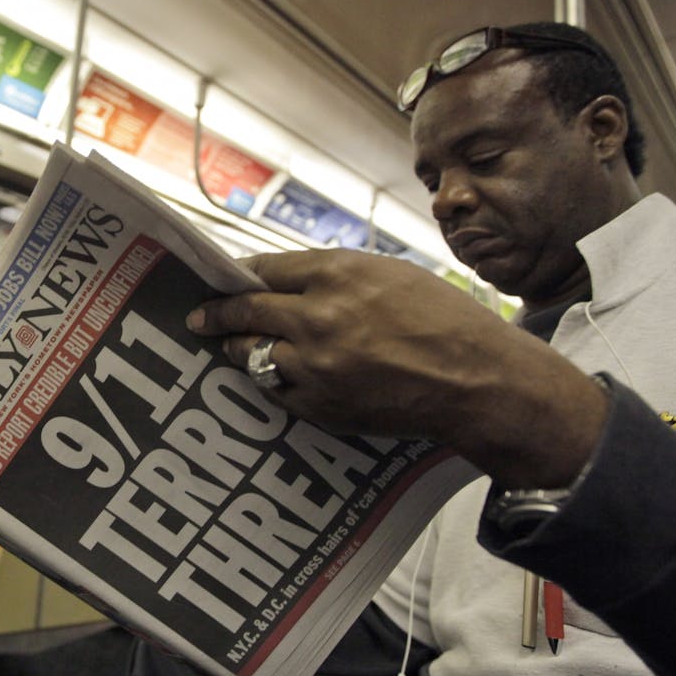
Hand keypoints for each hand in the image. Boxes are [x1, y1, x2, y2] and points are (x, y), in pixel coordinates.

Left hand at [187, 249, 606, 486]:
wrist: (477, 381)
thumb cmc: (445, 320)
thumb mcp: (391, 274)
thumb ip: (336, 275)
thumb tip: (289, 280)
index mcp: (338, 274)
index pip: (266, 269)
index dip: (239, 275)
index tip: (223, 278)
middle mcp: (317, 317)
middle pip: (245, 312)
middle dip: (216, 313)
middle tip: (198, 315)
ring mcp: (315, 365)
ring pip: (251, 355)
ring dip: (236, 348)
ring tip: (228, 345)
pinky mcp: (320, 406)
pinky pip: (276, 391)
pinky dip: (271, 380)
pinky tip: (271, 375)